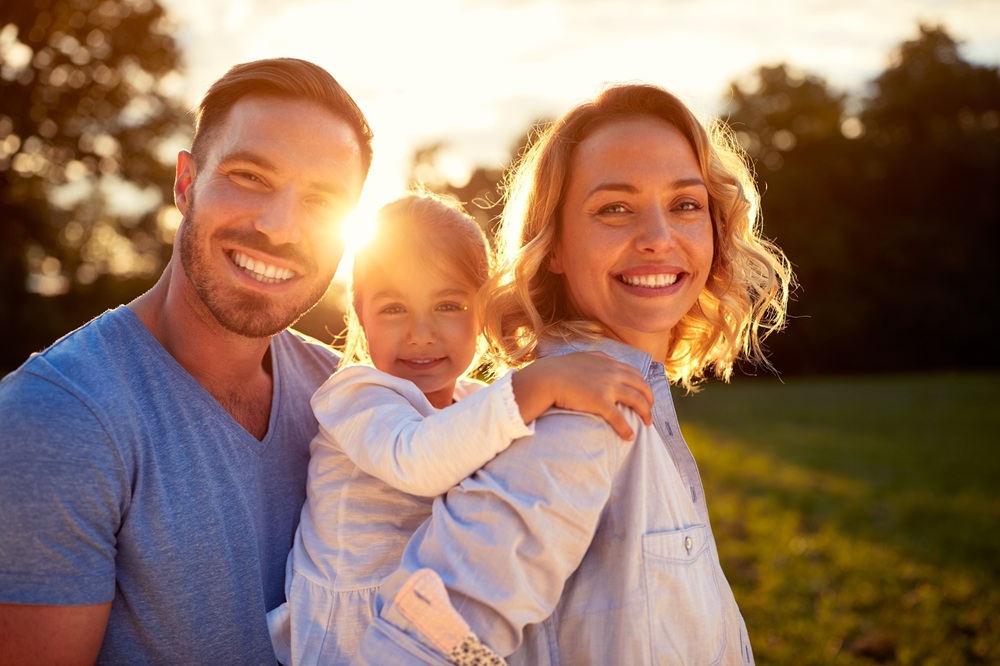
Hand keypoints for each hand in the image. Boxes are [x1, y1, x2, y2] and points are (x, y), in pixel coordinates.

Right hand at [511, 352, 653, 438]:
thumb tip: (605, 363)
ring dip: (645, 413)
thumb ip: (595, 360)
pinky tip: (630, 437)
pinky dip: (626, 429)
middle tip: (649, 412)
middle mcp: (612, 372)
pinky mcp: (600, 401)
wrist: (545, 378)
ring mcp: (607, 386)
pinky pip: (620, 418)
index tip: (643, 396)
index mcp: (608, 362)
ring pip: (637, 400)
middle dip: (649, 400)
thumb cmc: (557, 371)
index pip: (635, 373)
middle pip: (642, 386)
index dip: (642, 386)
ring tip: (647, 424)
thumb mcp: (581, 358)